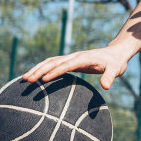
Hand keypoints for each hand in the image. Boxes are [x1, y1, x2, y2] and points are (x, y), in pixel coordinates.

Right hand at [22, 41, 137, 90]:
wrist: (115, 53)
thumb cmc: (115, 63)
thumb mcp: (116, 69)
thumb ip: (110, 76)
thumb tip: (106, 87)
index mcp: (84, 58)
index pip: (67, 64)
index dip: (56, 71)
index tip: (44, 79)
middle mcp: (75, 56)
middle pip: (54, 61)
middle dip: (40, 70)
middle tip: (27, 80)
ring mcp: (71, 58)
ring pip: (50, 61)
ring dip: (37, 68)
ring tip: (24, 79)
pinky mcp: (69, 61)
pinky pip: (53, 64)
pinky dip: (42, 68)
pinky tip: (34, 77)